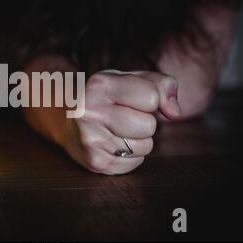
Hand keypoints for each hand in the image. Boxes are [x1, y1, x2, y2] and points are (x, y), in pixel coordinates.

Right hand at [62, 70, 181, 174]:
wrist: (67, 121)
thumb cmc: (106, 98)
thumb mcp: (130, 79)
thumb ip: (161, 85)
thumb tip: (175, 113)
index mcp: (100, 85)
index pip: (151, 97)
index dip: (150, 100)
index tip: (132, 99)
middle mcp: (90, 111)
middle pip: (148, 125)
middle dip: (144, 122)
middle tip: (125, 117)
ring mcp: (90, 138)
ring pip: (144, 147)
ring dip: (138, 141)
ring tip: (117, 131)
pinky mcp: (94, 161)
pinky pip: (134, 163)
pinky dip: (130, 156)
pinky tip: (113, 144)